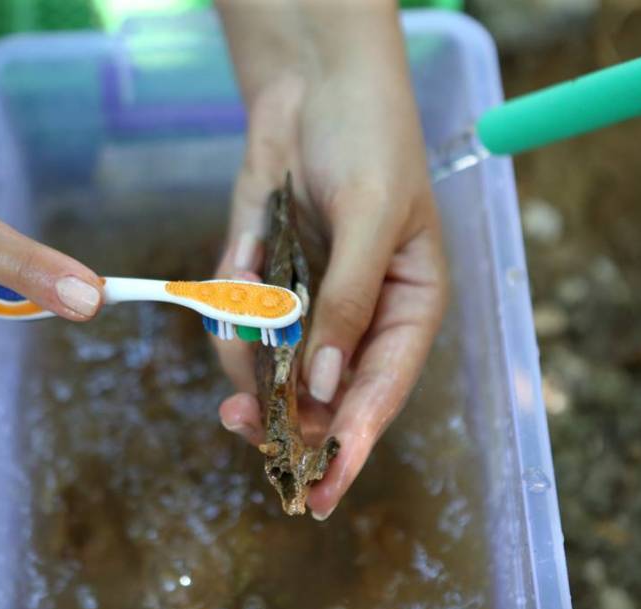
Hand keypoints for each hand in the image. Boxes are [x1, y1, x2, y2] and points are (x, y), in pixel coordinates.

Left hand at [213, 2, 448, 517]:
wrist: (312, 82)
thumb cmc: (370, 139)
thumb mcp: (373, 218)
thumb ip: (349, 305)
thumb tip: (324, 387)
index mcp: (408, 309)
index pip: (380, 394)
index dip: (351, 447)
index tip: (321, 495)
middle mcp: (359, 319)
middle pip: (320, 398)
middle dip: (280, 414)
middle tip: (239, 423)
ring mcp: (309, 305)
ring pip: (271, 370)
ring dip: (246, 351)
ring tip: (243, 295)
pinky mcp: (267, 283)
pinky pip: (241, 323)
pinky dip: (232, 305)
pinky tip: (246, 253)